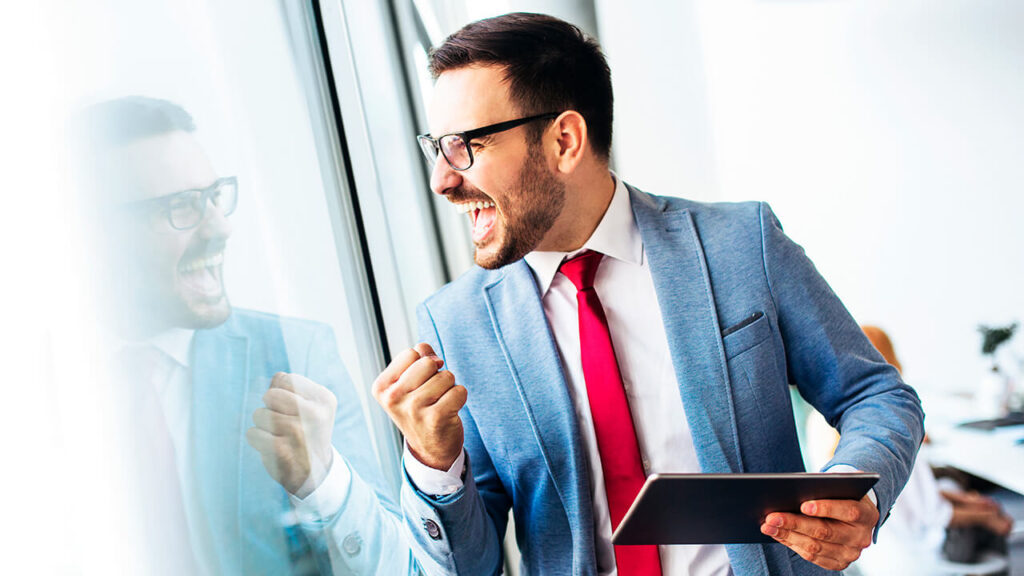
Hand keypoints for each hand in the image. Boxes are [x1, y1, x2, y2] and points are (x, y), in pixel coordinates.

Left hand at [245, 372, 336, 497]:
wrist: (316, 471)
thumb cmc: (307, 431)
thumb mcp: (311, 405)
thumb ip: (292, 388)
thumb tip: (276, 378)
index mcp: (324, 399)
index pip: (285, 379)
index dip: (281, 393)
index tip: (293, 409)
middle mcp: (314, 414)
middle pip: (270, 395)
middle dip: (269, 407)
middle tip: (283, 422)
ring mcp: (298, 432)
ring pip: (259, 414)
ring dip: (263, 425)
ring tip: (280, 436)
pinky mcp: (280, 450)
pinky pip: (252, 433)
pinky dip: (257, 439)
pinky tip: (272, 447)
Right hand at [372, 343, 465, 470]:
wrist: (430, 449)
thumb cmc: (420, 409)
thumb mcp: (409, 384)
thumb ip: (417, 358)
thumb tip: (425, 348)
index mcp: (382, 387)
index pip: (412, 353)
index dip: (423, 363)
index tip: (421, 382)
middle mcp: (394, 398)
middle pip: (429, 363)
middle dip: (437, 373)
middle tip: (432, 394)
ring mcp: (414, 409)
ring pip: (446, 376)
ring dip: (449, 387)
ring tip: (439, 403)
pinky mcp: (436, 418)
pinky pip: (459, 390)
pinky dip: (460, 397)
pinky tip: (449, 411)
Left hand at [761, 494, 878, 570]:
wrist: (855, 515)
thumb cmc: (841, 494)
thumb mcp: (839, 486)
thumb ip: (824, 486)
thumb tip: (793, 487)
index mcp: (867, 514)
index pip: (848, 511)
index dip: (825, 508)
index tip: (803, 505)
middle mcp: (862, 537)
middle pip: (826, 532)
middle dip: (795, 523)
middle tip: (771, 517)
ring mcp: (851, 553)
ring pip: (815, 547)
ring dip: (787, 536)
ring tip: (767, 526)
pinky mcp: (839, 563)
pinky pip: (812, 556)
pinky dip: (792, 544)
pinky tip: (777, 534)